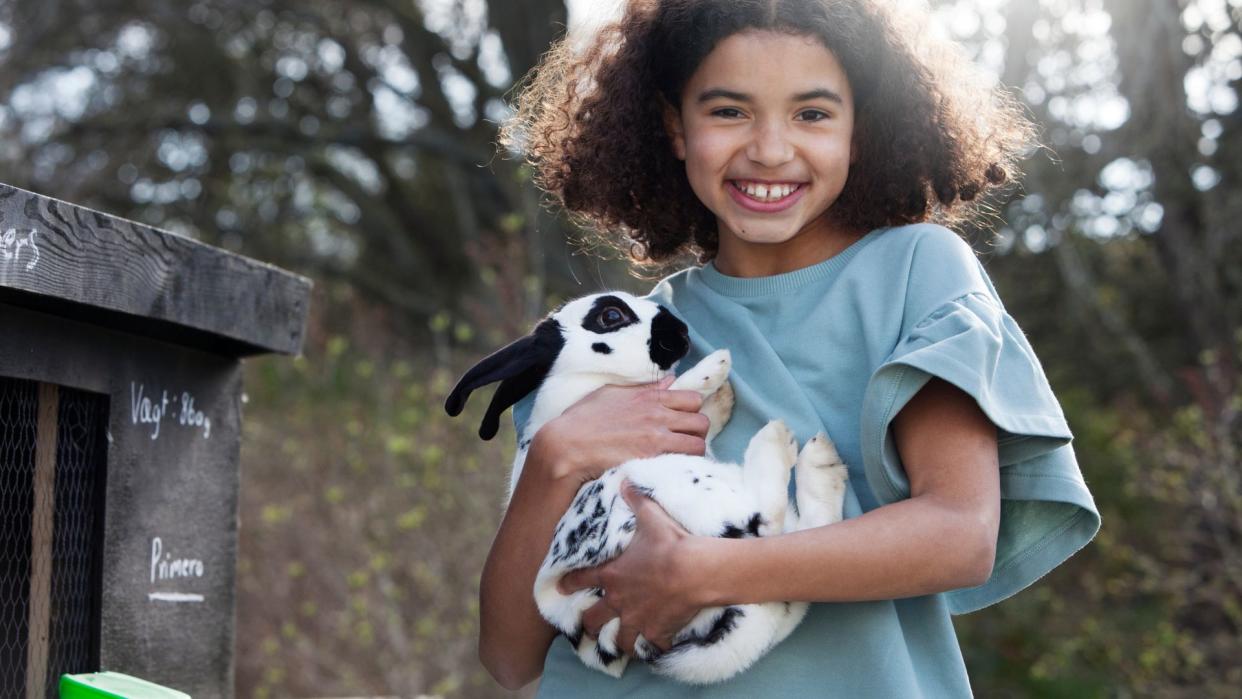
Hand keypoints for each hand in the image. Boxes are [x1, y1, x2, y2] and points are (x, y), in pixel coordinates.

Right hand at [533, 376, 709, 484]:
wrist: (566, 445)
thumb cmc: (583, 419)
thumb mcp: (612, 394)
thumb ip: (644, 388)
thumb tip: (670, 380)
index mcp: (649, 397)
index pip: (693, 399)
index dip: (692, 412)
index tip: (682, 422)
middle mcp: (658, 415)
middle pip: (702, 422)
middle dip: (697, 433)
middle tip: (684, 442)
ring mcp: (656, 438)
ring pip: (699, 445)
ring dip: (692, 452)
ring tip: (679, 459)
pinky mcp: (651, 459)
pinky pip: (684, 462)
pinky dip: (683, 467)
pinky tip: (671, 470)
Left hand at [558, 480, 703, 655]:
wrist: (696, 571)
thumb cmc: (670, 543)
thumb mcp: (651, 516)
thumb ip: (636, 500)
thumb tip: (625, 480)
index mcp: (612, 574)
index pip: (581, 580)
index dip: (569, 583)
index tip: (561, 587)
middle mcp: (619, 601)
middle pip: (594, 620)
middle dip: (589, 625)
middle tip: (587, 629)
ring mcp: (638, 620)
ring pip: (620, 640)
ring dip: (619, 642)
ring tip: (619, 646)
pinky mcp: (658, 633)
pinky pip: (652, 647)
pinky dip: (653, 648)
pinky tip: (655, 647)